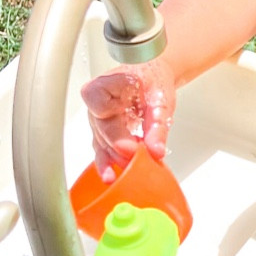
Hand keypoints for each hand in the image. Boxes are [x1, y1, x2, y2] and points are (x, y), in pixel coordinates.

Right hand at [80, 58, 176, 177]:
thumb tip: (155, 150)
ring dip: (115, 159)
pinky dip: (111, 163)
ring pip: (101, 143)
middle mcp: (95, 103)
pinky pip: (104, 149)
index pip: (100, 107)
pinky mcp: (103, 133)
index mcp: (104, 85)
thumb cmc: (153, 80)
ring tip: (125, 175)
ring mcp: (97, 119)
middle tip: (137, 162)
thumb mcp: (160, 99)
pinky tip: (113, 176)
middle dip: (119, 149)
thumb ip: (158, 125)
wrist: (153, 79)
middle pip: (102, 130)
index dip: (115, 129)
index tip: (132, 146)